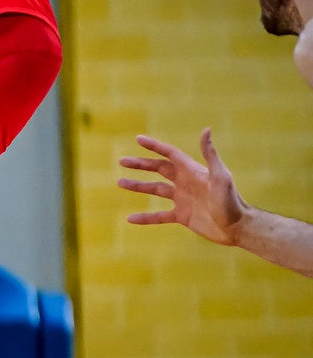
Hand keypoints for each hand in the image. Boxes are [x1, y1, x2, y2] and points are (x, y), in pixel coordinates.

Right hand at [119, 130, 246, 245]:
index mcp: (193, 172)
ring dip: (138, 186)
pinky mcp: (182, 216)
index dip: (155, 147)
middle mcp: (186, 183)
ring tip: (120, 183)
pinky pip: (159, 216)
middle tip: (122, 161)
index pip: (170, 154)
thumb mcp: (220, 177)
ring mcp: (183, 200)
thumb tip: (206, 130)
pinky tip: (130, 219)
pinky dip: (145, 217)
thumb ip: (210, 155)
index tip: (138, 139)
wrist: (237, 227)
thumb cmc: (231, 201)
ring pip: (155, 190)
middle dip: (141, 164)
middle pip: (159, 169)